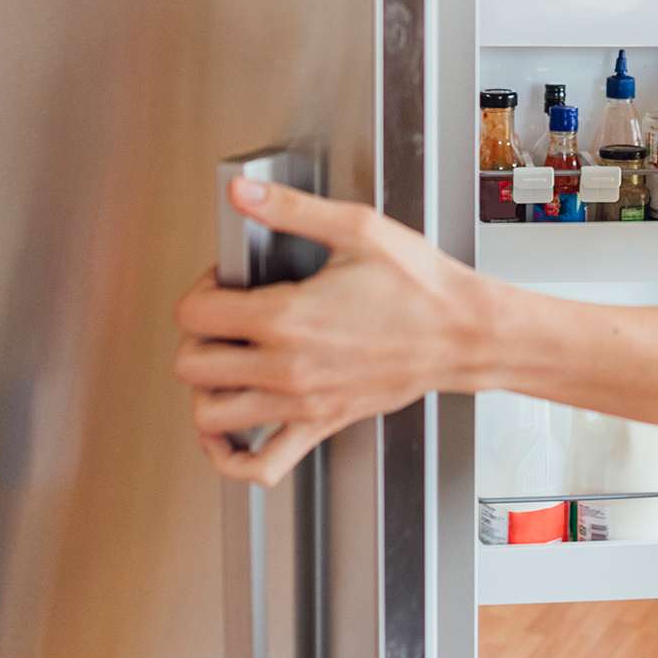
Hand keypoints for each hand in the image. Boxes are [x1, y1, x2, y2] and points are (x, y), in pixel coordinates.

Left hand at [173, 178, 493, 485]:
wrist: (466, 335)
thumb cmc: (423, 288)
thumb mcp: (358, 230)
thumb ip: (292, 210)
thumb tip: (244, 193)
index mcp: (287, 317)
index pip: (195, 314)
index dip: (201, 290)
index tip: (224, 282)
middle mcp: (287, 367)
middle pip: (192, 366)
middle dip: (198, 338)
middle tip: (223, 321)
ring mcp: (302, 403)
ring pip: (211, 417)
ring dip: (206, 392)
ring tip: (224, 368)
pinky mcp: (322, 424)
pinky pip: (261, 465)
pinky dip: (232, 458)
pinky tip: (230, 434)